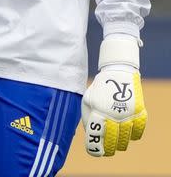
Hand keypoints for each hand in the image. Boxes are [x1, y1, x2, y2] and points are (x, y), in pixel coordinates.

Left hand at [82, 37, 146, 156]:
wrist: (117, 73)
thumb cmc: (99, 90)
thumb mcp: (87, 101)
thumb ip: (87, 119)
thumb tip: (91, 136)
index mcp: (97, 110)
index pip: (96, 136)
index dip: (95, 148)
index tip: (95, 152)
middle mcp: (113, 114)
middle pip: (112, 140)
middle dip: (108, 149)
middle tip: (106, 152)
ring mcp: (127, 113)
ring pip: (126, 138)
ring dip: (121, 144)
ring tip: (117, 145)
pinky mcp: (139, 111)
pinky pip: (138, 131)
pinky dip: (134, 136)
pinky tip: (129, 135)